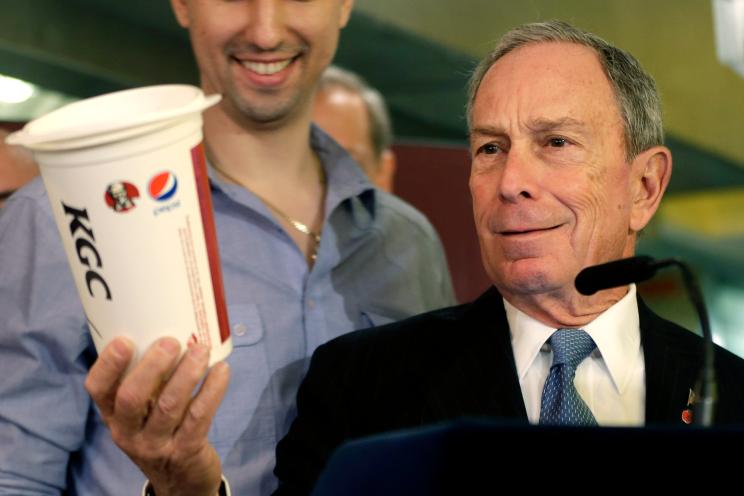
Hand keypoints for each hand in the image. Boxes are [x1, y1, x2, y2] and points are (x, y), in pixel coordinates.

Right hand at [85, 337, 229, 495]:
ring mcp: (155, 444)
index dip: (108, 364)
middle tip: (172, 341)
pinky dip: (212, 390)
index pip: (97, 389)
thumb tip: (169, 327)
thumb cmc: (161, 430)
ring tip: (202, 350)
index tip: (125, 339)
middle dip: (152, 365)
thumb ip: (148, 380)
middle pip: (132, 397)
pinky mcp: (185, 451)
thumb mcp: (143, 413)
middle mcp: (128, 432)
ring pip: (169, 405)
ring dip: (187, 373)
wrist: (180, 481)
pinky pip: (199, 416)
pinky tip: (221, 371)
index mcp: (113, 415)